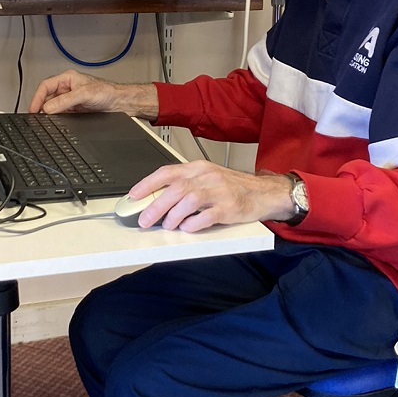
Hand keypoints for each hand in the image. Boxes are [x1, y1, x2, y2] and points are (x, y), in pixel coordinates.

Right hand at [28, 70, 157, 118]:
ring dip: (50, 115)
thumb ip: (65, 101)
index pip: (45, 87)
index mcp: (67, 79)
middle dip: (42, 108)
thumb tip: (48, 108)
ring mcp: (71, 101)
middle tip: (37, 118)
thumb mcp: (84, 94)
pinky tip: (58, 124)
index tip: (33, 109)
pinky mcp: (75, 112)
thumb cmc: (108, 92)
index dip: (36, 98)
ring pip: (54, 109)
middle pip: (47, 98)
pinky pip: (62, 116)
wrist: (121, 104)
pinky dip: (58, 120)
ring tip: (47, 122)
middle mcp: (68, 89)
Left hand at [126, 161, 296, 232]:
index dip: (148, 183)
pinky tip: (187, 228)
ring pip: (189, 201)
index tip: (134, 195)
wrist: (263, 192)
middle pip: (176, 189)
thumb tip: (157, 198)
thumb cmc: (233, 186)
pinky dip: (193, 224)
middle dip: (156, 205)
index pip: (168, 172)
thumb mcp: (207, 178)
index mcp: (199, 167)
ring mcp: (220, 191)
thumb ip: (185, 184)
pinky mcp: (230, 207)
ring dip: (173, 216)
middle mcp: (208, 176)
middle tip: (144, 219)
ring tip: (167, 226)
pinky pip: (207, 216)